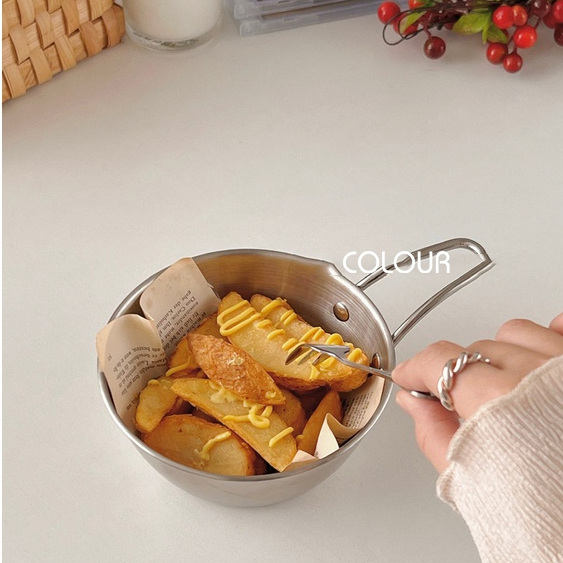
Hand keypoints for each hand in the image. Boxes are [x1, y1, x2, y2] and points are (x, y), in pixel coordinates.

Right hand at [392, 312, 562, 472]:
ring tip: (506, 386)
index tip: (411, 376)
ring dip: (501, 353)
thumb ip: (435, 434)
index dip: (416, 369)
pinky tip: (542, 355)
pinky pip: (562, 326)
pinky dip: (549, 334)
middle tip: (464, 403)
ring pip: (515, 331)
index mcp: (498, 399)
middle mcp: (537, 372)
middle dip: (459, 374)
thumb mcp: (476, 481)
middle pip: (474, 349)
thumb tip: (416, 404)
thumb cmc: (551, 517)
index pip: (439, 362)